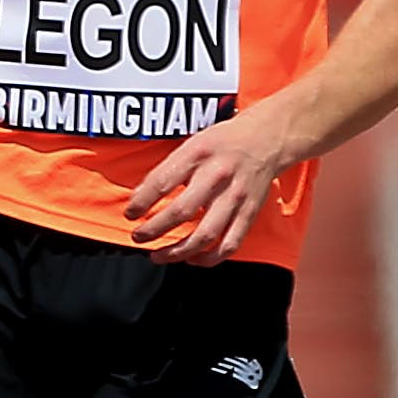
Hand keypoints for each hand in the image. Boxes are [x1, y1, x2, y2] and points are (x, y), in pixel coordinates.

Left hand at [125, 106, 292, 263]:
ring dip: (177, 251)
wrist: (268, 138)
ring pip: (205, 234)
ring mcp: (236, 197)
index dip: (141, 202)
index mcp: (198, 154)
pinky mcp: (250, 213)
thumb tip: (139, 197)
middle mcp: (218, 175)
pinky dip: (209, 258)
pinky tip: (191, 259)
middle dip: (154, 229)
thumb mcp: (192, 144)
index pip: (162, 182)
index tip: (130, 214)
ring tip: (157, 256)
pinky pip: (230, 244)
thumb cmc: (222, 143)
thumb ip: (168, 169)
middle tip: (138, 237)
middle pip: (182, 212)